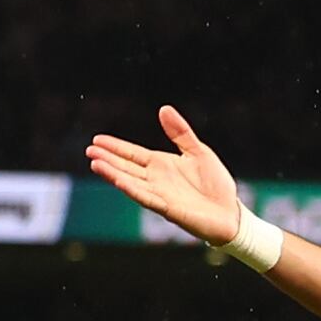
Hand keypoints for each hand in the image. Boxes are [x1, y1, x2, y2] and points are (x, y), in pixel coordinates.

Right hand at [82, 104, 249, 248]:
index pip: (133, 154)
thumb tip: (163, 108)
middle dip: (108, 159)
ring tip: (95, 163)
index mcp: (162, 165)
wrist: (231, 213)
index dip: (115, 147)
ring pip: (131, 182)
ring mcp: (160, 194)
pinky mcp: (168, 208)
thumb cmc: (215, 184)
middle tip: (89, 150)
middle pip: (126, 167)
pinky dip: (132, 189)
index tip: (97, 140)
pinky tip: (119, 181)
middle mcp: (156, 179)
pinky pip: (146, 197)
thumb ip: (180, 132)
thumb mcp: (198, 151)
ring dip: (113, 174)